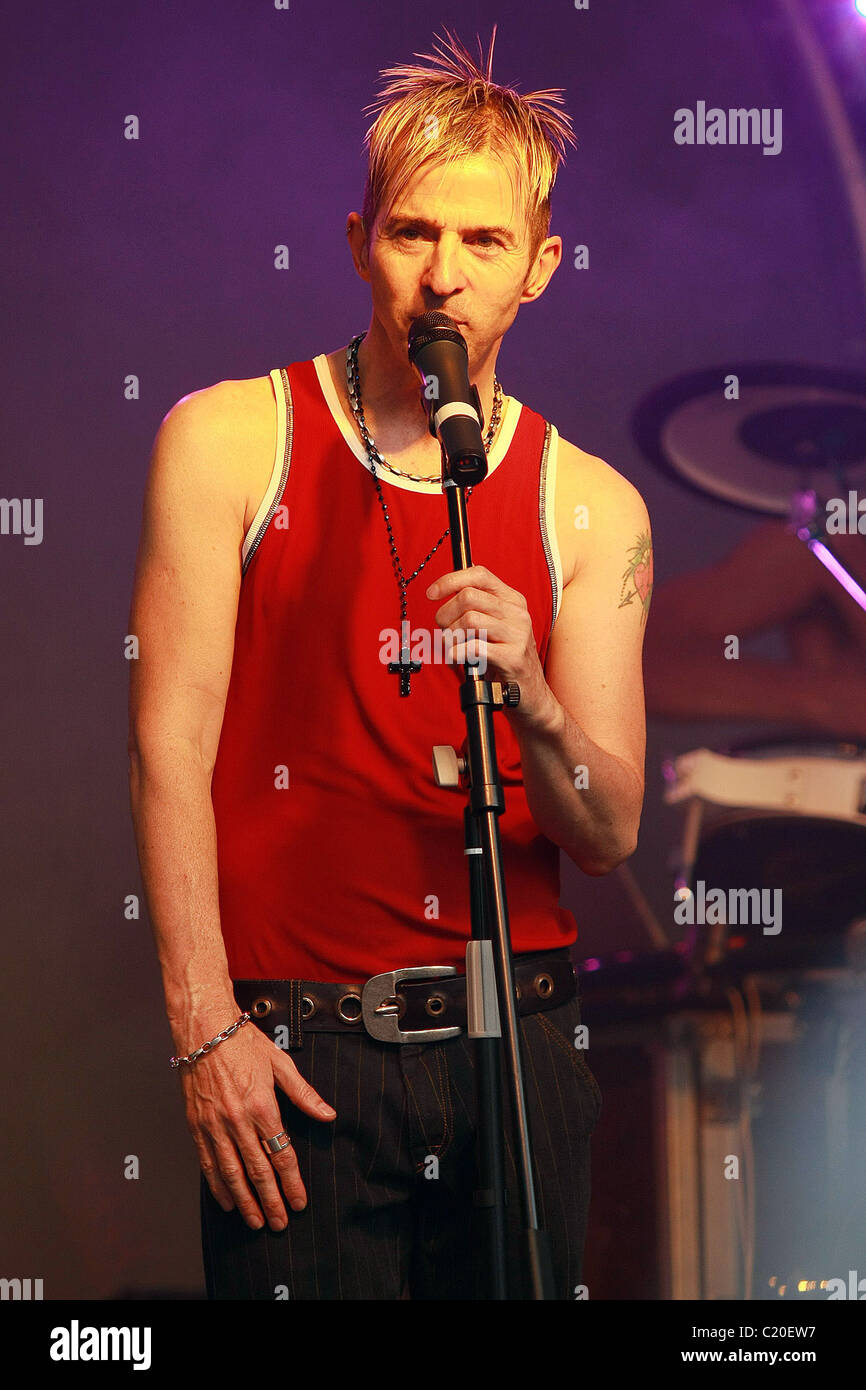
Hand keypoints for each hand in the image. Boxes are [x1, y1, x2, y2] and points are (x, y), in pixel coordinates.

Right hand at [178, 1010, 336, 1230]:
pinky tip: (227, 1201)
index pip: (281, 1154)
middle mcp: (237, 1120)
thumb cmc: (243, 1042)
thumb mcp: (280, 1063)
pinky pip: (208, 1163)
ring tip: (255, 1222)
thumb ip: (304, 1094)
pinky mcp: (197, 1125)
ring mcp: (215, 1125)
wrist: (203, 1029)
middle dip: (270, 1201)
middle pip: (258, 1171)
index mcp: (262, 1105)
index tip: (299, 1202)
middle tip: (280, 1223)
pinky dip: (217, 1186)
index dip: (291, 1182)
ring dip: (245, 1201)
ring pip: (231, 1173)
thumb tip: (328, 1115)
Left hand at [426, 565, 556, 729]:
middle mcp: (517, 613)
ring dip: (451, 636)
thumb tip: (444, 594)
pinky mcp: (513, 657)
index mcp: (512, 600)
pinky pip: (475, 646)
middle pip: (468, 597)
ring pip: (469, 619)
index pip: (479, 575)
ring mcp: (518, 634)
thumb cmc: (505, 660)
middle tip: (444, 631)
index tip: (432, 593)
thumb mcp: (494, 627)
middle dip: (446, 614)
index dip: (450, 581)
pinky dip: (457, 653)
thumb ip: (476, 609)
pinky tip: (457, 659)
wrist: (530, 694)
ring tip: (453, 647)